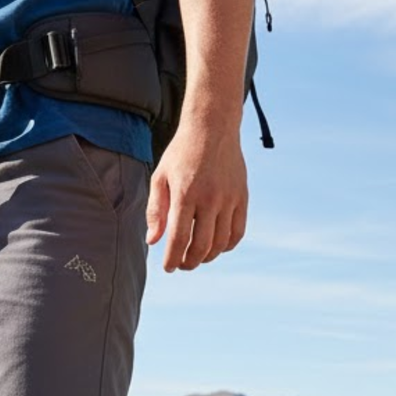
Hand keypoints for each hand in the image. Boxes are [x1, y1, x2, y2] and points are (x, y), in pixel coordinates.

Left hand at [145, 118, 247, 270]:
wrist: (213, 127)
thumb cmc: (181, 153)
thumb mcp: (160, 177)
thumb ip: (155, 210)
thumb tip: (153, 241)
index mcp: (185, 195)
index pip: (178, 240)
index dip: (172, 260)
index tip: (168, 267)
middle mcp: (209, 199)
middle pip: (201, 247)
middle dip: (189, 263)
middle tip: (182, 265)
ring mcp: (229, 198)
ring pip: (220, 243)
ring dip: (207, 257)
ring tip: (196, 257)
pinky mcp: (242, 197)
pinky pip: (238, 232)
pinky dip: (226, 246)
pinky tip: (216, 246)